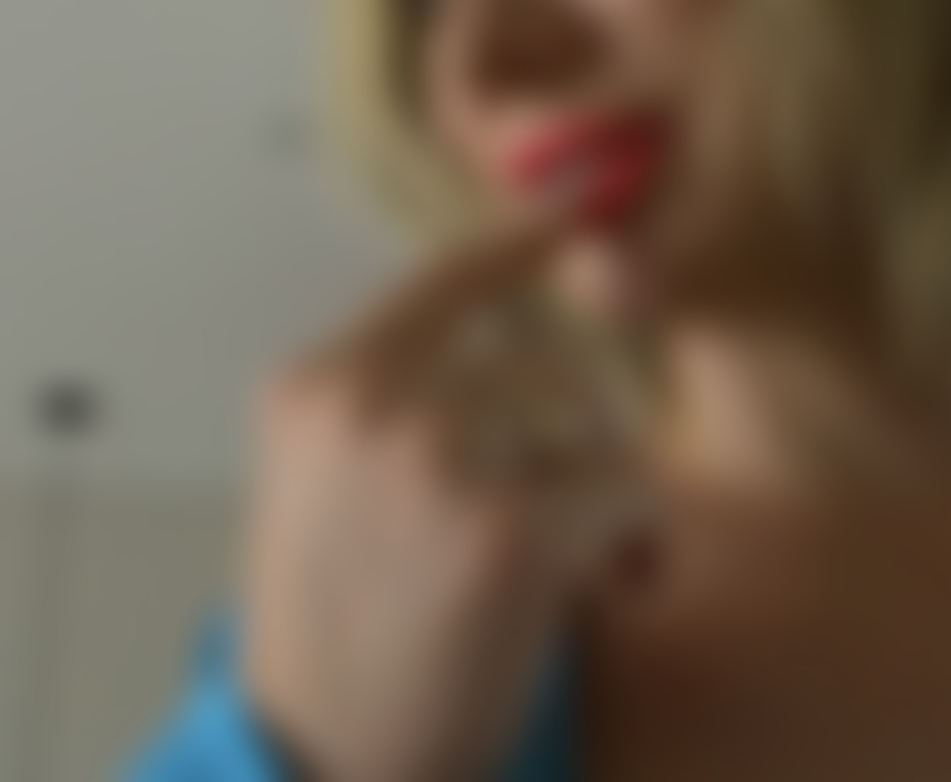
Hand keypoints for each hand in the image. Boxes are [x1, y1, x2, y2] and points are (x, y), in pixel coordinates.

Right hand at [243, 213, 647, 781]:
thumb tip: (509, 333)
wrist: (325, 763)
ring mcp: (435, 463)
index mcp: (315, 390)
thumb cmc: (333, 640)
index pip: (444, 278)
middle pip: (536, 363)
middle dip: (572, 436)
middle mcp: (369, 407)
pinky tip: (599, 591)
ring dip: (597, 492)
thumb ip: (393, 400)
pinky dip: (635, 544)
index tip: (578, 222)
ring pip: (587, 427)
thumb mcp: (322, 490)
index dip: (522, 247)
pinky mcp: (509, 532)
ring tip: (561, 566)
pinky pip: (627, 492)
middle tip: (551, 520)